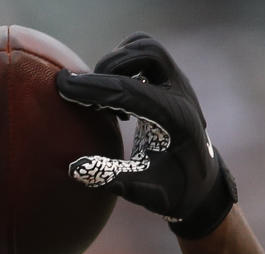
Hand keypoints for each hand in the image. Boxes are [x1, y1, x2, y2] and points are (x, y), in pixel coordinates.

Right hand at [56, 33, 236, 238]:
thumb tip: (73, 167)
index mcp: (175, 119)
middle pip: (144, 53)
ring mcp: (179, 83)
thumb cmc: (173, 192)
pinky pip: (147, 56)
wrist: (202, 182)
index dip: (93, 88)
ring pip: (146, 47)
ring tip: (100, 93)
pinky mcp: (172, 81)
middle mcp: (181, 94)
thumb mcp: (146, 195)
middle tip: (85, 92)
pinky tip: (114, 95)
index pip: (130, 91)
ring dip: (117, 61)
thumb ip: (113, 180)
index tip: (62, 86)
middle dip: (109, 66)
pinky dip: (125, 64)